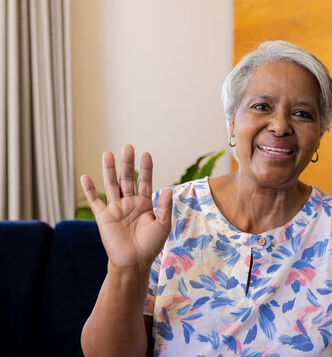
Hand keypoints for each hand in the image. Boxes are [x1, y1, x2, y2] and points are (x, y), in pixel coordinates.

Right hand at [80, 144, 171, 270]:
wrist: (133, 263)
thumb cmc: (150, 246)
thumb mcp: (163, 225)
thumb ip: (165, 207)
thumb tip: (168, 189)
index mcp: (145, 203)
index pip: (145, 181)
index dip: (145, 169)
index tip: (146, 154)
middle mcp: (129, 203)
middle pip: (127, 179)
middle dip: (127, 164)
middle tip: (128, 147)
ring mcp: (116, 208)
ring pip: (111, 185)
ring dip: (109, 170)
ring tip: (108, 154)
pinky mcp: (104, 217)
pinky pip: (95, 201)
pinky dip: (89, 190)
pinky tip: (85, 177)